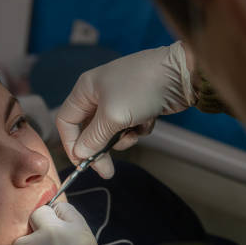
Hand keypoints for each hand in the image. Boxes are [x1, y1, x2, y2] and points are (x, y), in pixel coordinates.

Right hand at [56, 41, 196, 177]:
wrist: (179, 74)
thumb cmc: (141, 87)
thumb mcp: (112, 116)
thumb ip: (93, 138)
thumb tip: (80, 154)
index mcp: (85, 90)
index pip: (66, 121)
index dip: (71, 144)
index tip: (83, 164)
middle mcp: (99, 94)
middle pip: (89, 130)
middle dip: (100, 148)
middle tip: (107, 170)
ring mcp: (119, 100)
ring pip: (111, 132)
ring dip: (122, 138)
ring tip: (134, 132)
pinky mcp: (138, 107)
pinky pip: (130, 127)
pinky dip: (138, 129)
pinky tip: (148, 119)